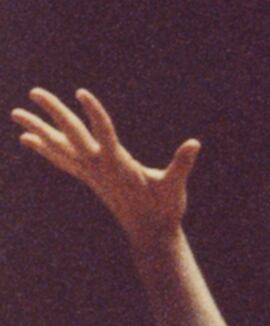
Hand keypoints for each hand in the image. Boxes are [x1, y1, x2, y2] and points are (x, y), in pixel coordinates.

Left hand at [12, 87, 199, 245]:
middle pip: (72, 135)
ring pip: (59, 147)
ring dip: (38, 130)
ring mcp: (91, 173)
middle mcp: (99, 167)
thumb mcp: (174, 187)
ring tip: (16, 114)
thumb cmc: (165, 209)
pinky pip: (61, 160)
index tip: (81, 93)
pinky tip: (29, 139)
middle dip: (53, 114)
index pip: (104, 133)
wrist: (149, 233)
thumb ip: (182, 165)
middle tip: (34, 92)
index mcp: (119, 166)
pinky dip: (44, 148)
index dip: (94, 113)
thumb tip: (195, 144)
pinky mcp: (89, 178)